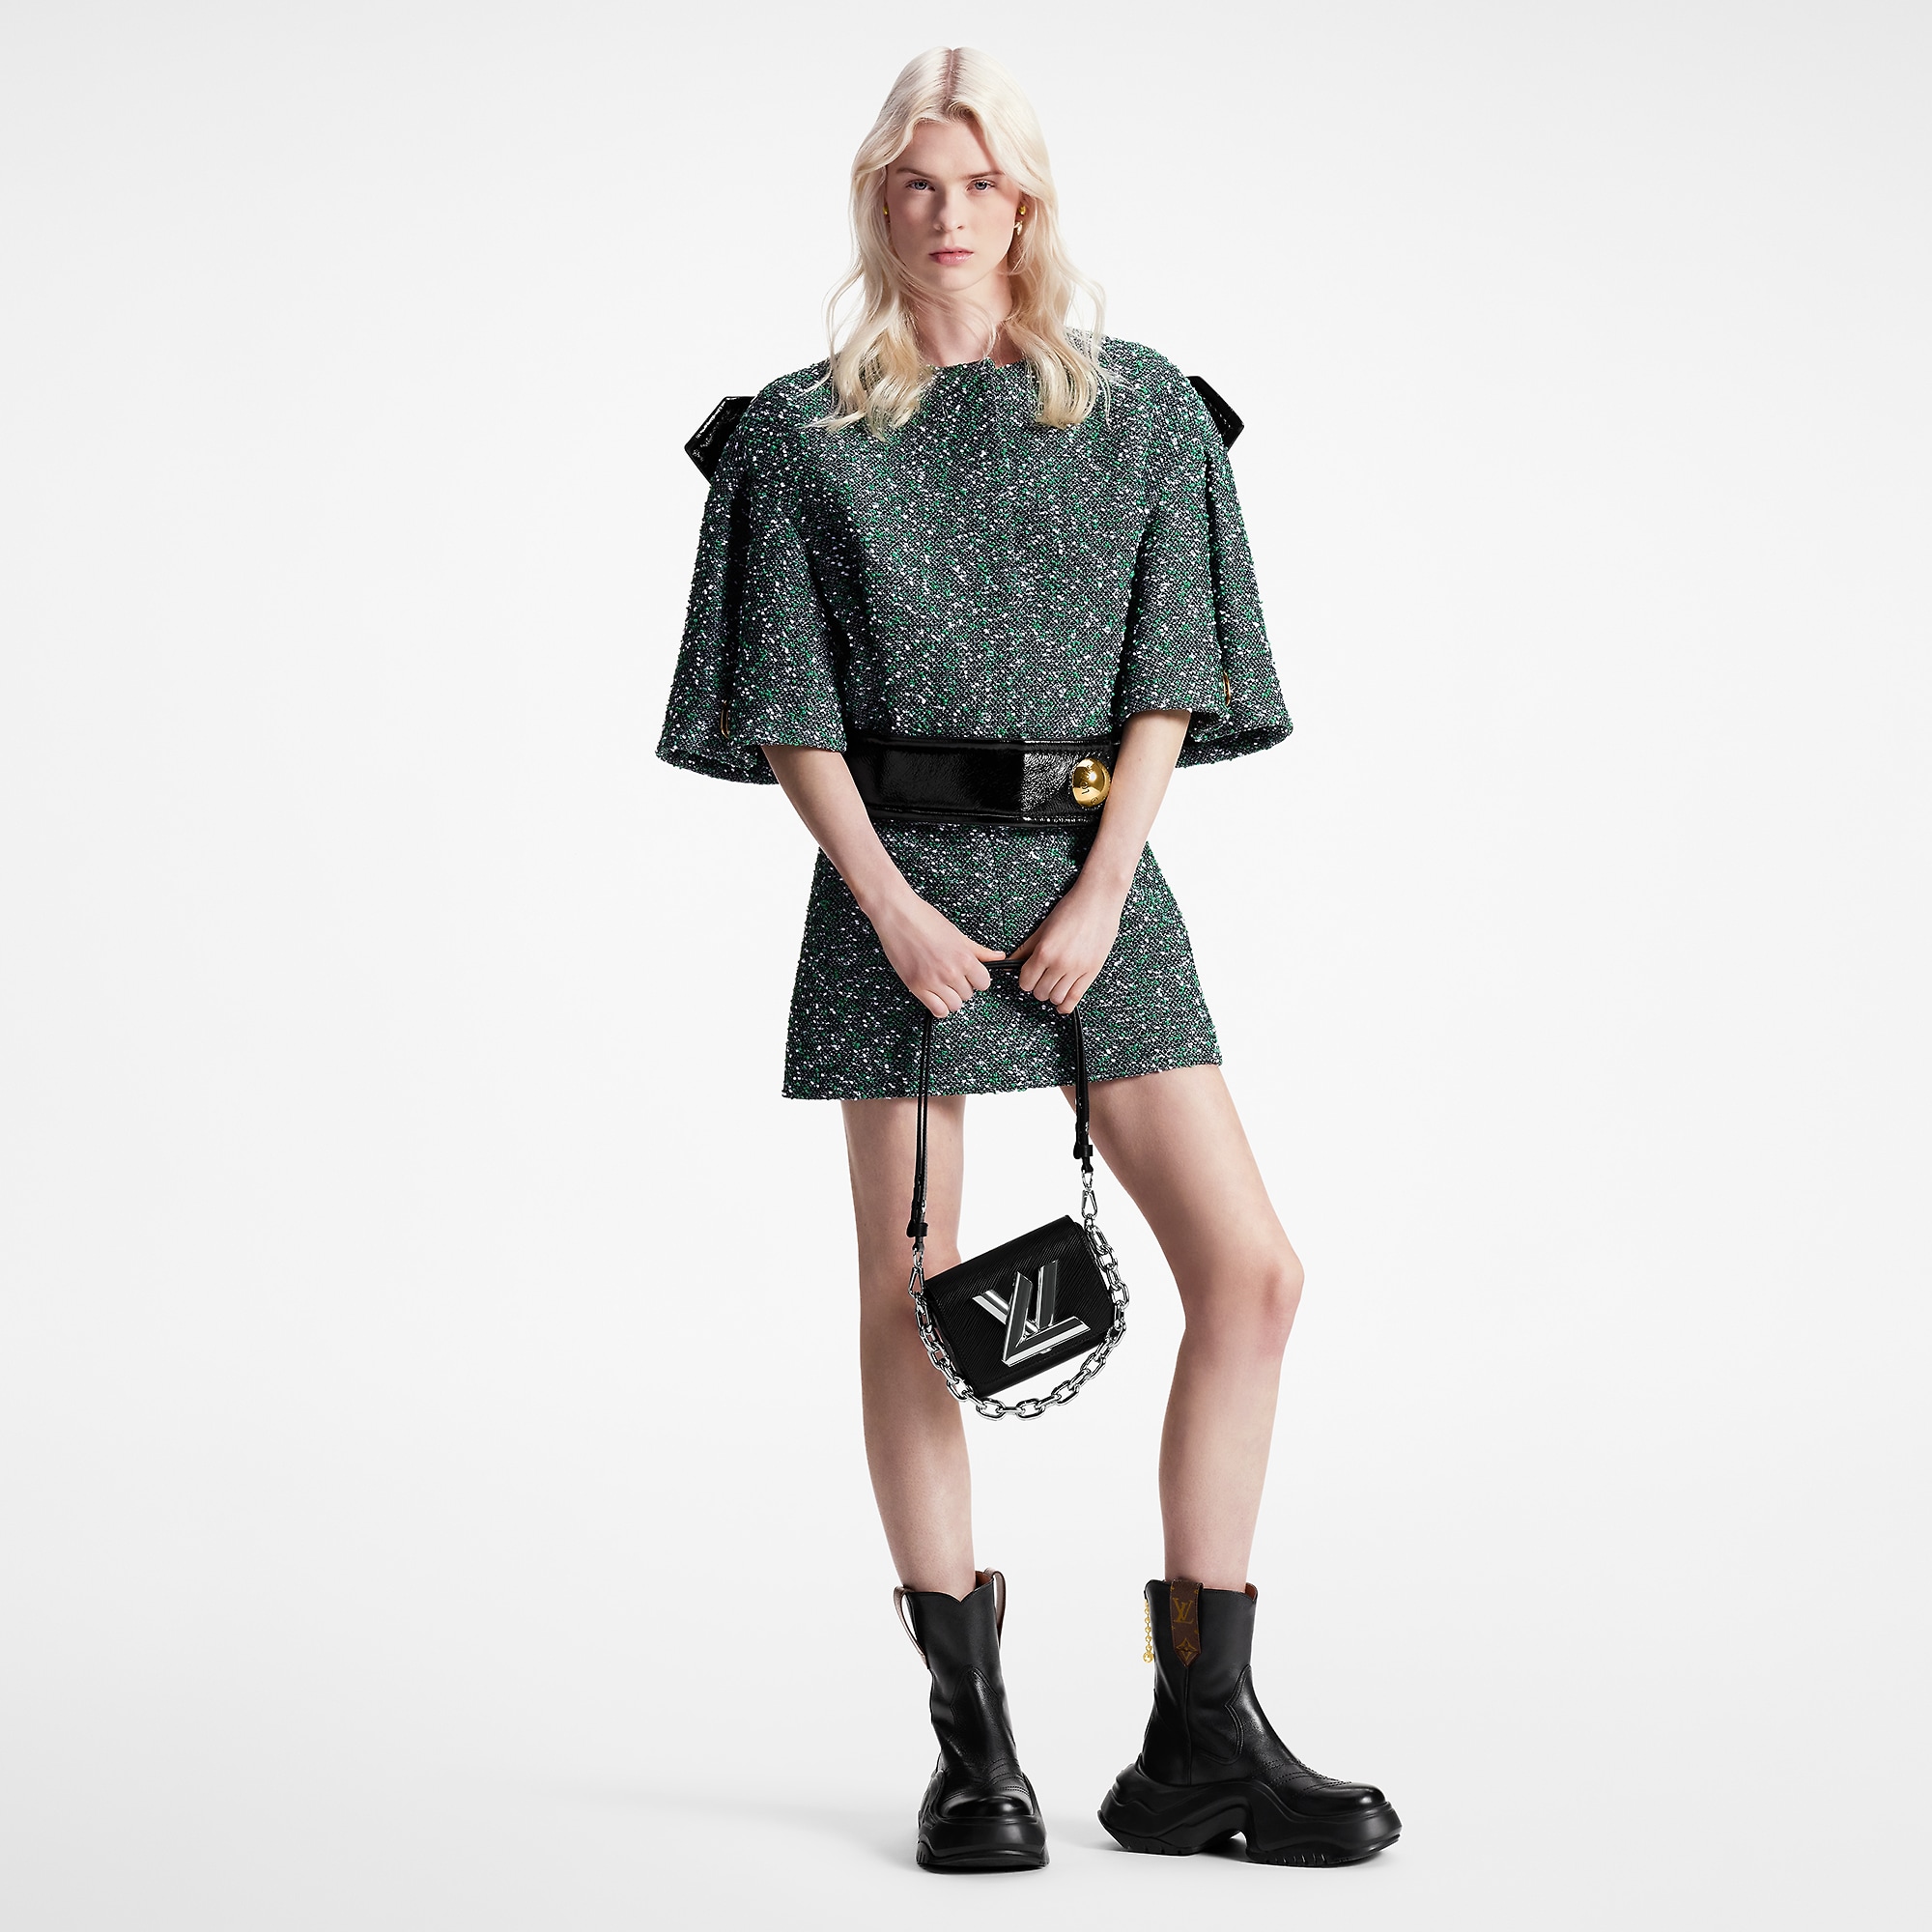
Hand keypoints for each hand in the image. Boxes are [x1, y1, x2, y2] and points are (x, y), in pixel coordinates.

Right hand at [870, 892, 1005, 1017]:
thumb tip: (998, 956)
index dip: (978, 979)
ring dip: (951, 998)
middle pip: (968, 994)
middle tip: (952, 975)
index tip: (971, 975)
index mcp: (964, 958)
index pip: (984, 983)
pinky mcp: (916, 986)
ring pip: (954, 1005)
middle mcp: (950, 972)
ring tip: (943, 985)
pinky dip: (939, 1008)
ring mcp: (932, 981)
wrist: (897, 914)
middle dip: (962, 986)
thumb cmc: (924, 919)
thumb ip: (979, 950)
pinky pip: (937, 1010)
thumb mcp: (957, 934)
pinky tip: (936, 996)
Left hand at [1007, 878, 1124, 1013]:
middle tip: (1042, 978)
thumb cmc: (1071, 909)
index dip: (1025, 980)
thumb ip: (1026, 948)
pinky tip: (1062, 1004)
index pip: (1026, 982)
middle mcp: (1060, 963)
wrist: (1099, 901)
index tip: (1029, 976)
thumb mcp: (1043, 928)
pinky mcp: (1092, 972)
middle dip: (1038, 987)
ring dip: (1052, 995)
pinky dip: (1066, 1005)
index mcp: (1044, 951)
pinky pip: (1075, 998)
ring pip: (1056, 998)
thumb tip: (1011, 962)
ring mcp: (1077, 969)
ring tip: (1053, 985)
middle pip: (1040, 992)